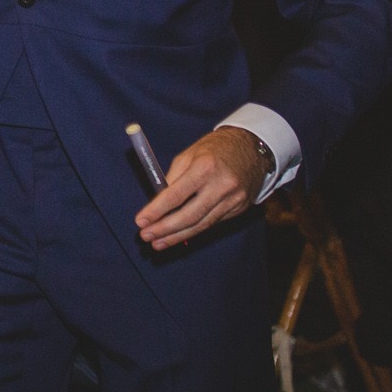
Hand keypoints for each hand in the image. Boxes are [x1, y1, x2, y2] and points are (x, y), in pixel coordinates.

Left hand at [135, 126, 264, 250]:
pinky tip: (179, 236)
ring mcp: (233, 199)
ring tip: (158, 243)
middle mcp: (221, 186)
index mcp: (205, 167)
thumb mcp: (189, 155)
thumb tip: (157, 203)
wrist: (251, 148)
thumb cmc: (214, 149)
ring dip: (177, 236)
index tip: (140, 221)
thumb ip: (172, 179)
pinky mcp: (239, 208)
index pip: (176, 195)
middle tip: (146, 237)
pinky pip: (212, 223)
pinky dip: (194, 230)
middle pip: (190, 215)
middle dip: (165, 229)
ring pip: (201, 224)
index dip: (156, 211)